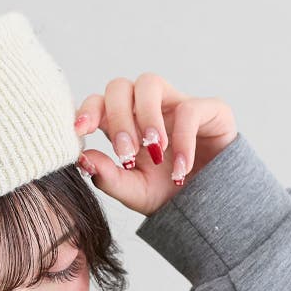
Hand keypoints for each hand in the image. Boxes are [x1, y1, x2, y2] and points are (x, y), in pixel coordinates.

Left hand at [73, 73, 237, 215]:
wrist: (209, 207)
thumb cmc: (166, 193)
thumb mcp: (133, 191)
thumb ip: (107, 177)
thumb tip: (83, 159)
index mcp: (122, 123)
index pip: (98, 102)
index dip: (87, 110)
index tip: (81, 131)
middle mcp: (145, 107)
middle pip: (119, 87)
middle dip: (118, 118)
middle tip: (126, 154)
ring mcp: (175, 103)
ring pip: (150, 83)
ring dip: (146, 117)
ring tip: (154, 152)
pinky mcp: (209, 109)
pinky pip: (189, 109)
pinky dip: (182, 140)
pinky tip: (180, 169)